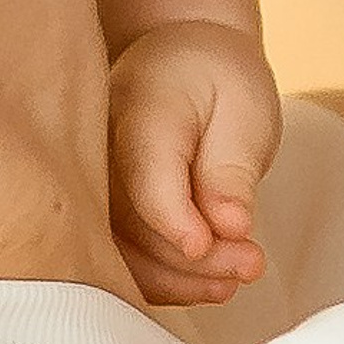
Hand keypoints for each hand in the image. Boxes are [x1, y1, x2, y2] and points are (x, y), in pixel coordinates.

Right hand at [109, 19, 281, 307]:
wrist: (181, 61)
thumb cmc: (218, 82)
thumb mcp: (245, 110)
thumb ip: (233, 169)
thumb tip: (230, 227)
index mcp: (138, 111)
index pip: (146, 179)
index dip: (178, 222)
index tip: (218, 244)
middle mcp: (99, 150)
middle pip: (132, 225)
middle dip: (194, 259)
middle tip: (253, 264)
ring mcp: (91, 183)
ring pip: (120, 251)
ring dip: (181, 279)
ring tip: (239, 275)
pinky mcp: (96, 209)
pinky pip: (120, 257)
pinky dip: (165, 279)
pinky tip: (211, 282)